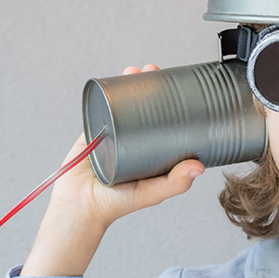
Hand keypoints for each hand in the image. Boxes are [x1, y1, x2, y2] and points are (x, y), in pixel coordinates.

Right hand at [20, 65, 205, 277]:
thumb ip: (175, 183)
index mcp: (151, 151)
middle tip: (154, 72)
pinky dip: (105, 93)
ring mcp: (113, 133)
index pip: (166, 122)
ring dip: (128, 85)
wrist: (79, 206)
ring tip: (134, 71)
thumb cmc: (116, 204)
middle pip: (145, 107)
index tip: (178, 87)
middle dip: (150, 86)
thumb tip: (199, 167)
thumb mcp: (151, 193)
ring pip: (122, 103)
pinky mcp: (93, 131)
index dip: (172, 103)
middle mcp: (134, 140)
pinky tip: (111, 81)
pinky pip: (100, 108)